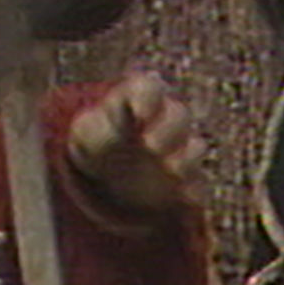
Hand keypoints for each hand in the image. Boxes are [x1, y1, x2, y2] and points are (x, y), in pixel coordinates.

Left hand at [66, 71, 206, 215]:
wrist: (105, 181)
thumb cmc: (94, 146)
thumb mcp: (84, 136)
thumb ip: (89, 128)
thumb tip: (94, 127)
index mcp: (136, 103)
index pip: (149, 87)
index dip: (148, 97)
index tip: (139, 113)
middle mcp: (162, 123)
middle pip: (178, 114)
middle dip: (169, 128)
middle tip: (150, 145)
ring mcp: (178, 151)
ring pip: (195, 146)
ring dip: (187, 158)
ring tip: (170, 170)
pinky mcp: (186, 181)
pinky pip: (199, 184)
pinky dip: (194, 190)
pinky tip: (185, 197)